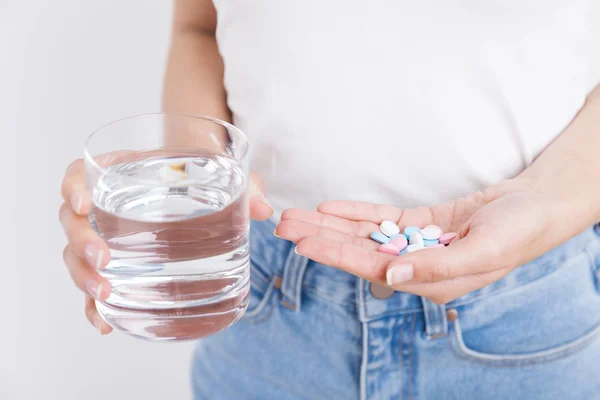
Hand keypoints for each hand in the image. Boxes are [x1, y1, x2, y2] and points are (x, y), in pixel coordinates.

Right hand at [59, 158, 271, 333]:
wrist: (196, 186)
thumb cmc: (200, 176)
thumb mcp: (223, 175)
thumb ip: (245, 186)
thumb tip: (265, 211)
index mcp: (120, 173)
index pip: (78, 175)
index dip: (73, 188)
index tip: (83, 204)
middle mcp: (105, 205)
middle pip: (71, 222)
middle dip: (81, 243)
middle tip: (103, 260)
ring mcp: (107, 237)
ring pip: (76, 257)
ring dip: (84, 277)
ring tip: (105, 295)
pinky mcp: (117, 265)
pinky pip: (95, 285)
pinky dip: (96, 308)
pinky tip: (107, 324)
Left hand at [275, 179, 567, 303]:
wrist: (535, 205)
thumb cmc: (517, 232)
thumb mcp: (483, 252)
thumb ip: (436, 267)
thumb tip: (390, 278)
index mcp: (430, 281)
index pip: (372, 269)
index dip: (336, 255)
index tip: (303, 245)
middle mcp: (417, 265)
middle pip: (359, 251)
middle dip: (321, 238)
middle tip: (284, 226)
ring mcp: (416, 243)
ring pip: (364, 234)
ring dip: (330, 224)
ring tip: (296, 216)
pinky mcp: (420, 222)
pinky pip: (382, 218)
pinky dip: (357, 212)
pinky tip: (329, 208)